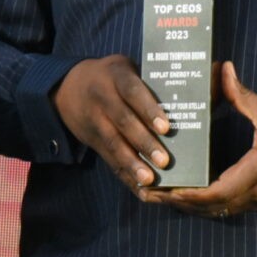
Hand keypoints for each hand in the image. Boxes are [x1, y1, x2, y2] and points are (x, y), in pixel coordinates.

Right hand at [51, 55, 172, 189]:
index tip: (166, 128)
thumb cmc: (112, 77)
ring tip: (149, 180)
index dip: (149, 109)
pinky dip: (125, 175)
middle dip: (144, 143)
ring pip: (113, 143)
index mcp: (115, 75)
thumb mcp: (126, 68)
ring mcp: (94, 120)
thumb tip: (188, 103)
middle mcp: (102, 97)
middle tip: (164, 161)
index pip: (132, 91)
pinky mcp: (92, 140)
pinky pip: (109, 158)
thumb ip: (150, 83)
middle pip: (124, 121)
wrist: (68, 87)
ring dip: (132, 164)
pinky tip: (140, 188)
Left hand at [149, 63, 256, 218]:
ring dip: (188, 207)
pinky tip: (187, 196)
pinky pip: (226, 208)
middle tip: (148, 193)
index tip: (166, 188)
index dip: (189, 194)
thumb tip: (223, 69)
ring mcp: (256, 201)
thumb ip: (243, 96)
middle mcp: (253, 192)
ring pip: (216, 211)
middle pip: (209, 207)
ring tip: (160, 196)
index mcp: (255, 170)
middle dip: (178, 202)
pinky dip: (203, 205)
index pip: (216, 192)